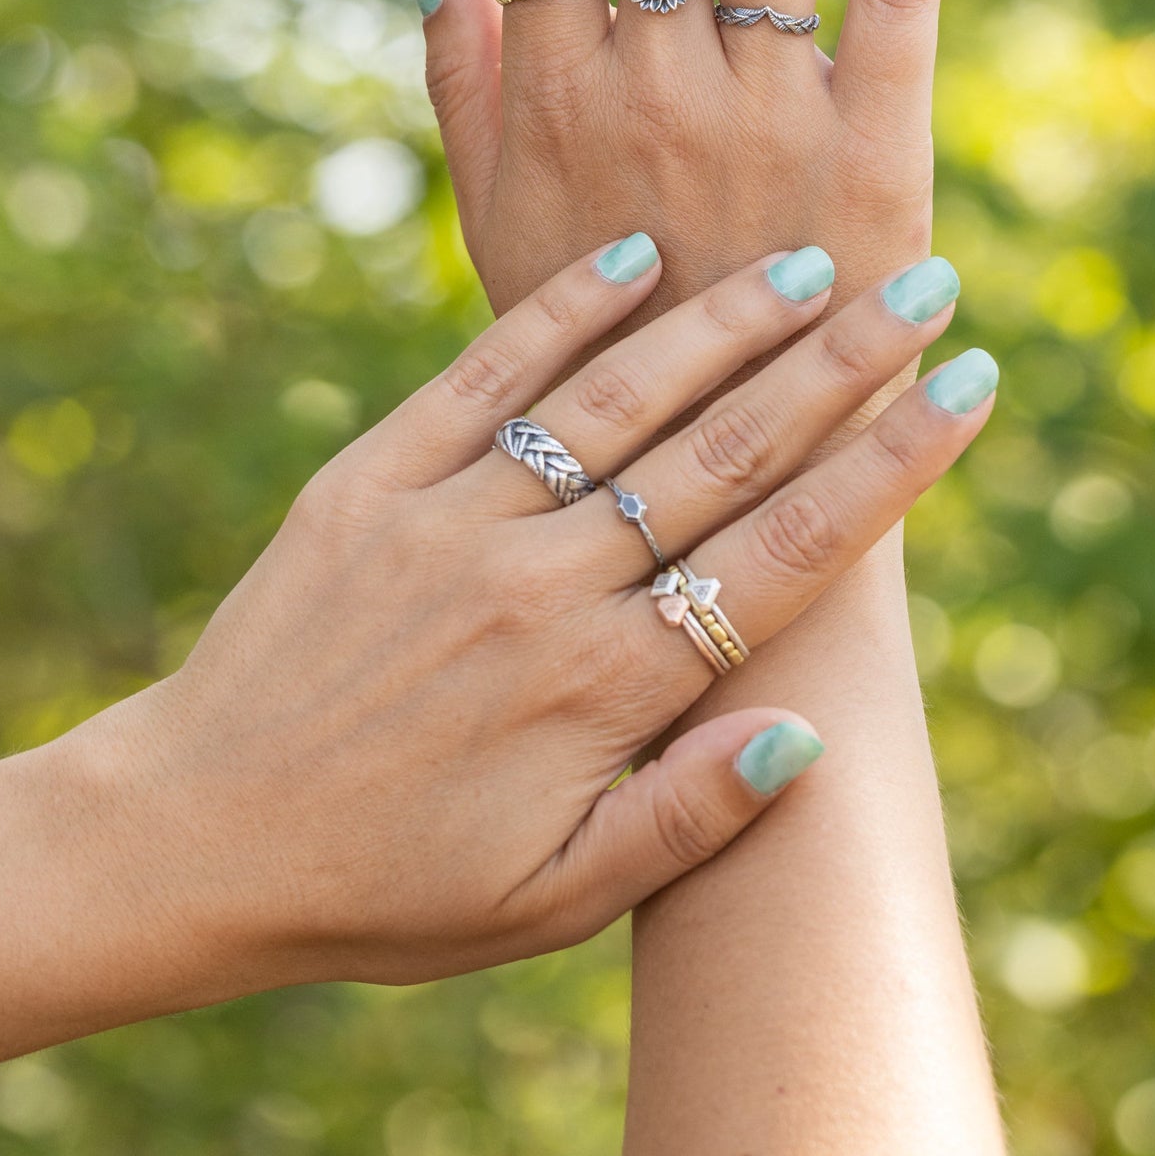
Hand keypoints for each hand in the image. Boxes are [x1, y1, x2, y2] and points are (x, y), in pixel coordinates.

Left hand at [91, 238, 992, 998]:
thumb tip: (810, 732)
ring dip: (721, 322)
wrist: (193, 834)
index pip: (778, 555)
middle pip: (718, 453)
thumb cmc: (387, 886)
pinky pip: (483, 379)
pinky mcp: (368, 479)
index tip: (962, 394)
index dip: (884, 469)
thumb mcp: (551, 899)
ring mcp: (448, 519)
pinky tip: (632, 256)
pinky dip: (558, 312)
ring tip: (807, 260)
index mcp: (600, 688)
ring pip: (613, 398)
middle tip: (921, 287)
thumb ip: (686, 821)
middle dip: (836, 366)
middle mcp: (537, 585)